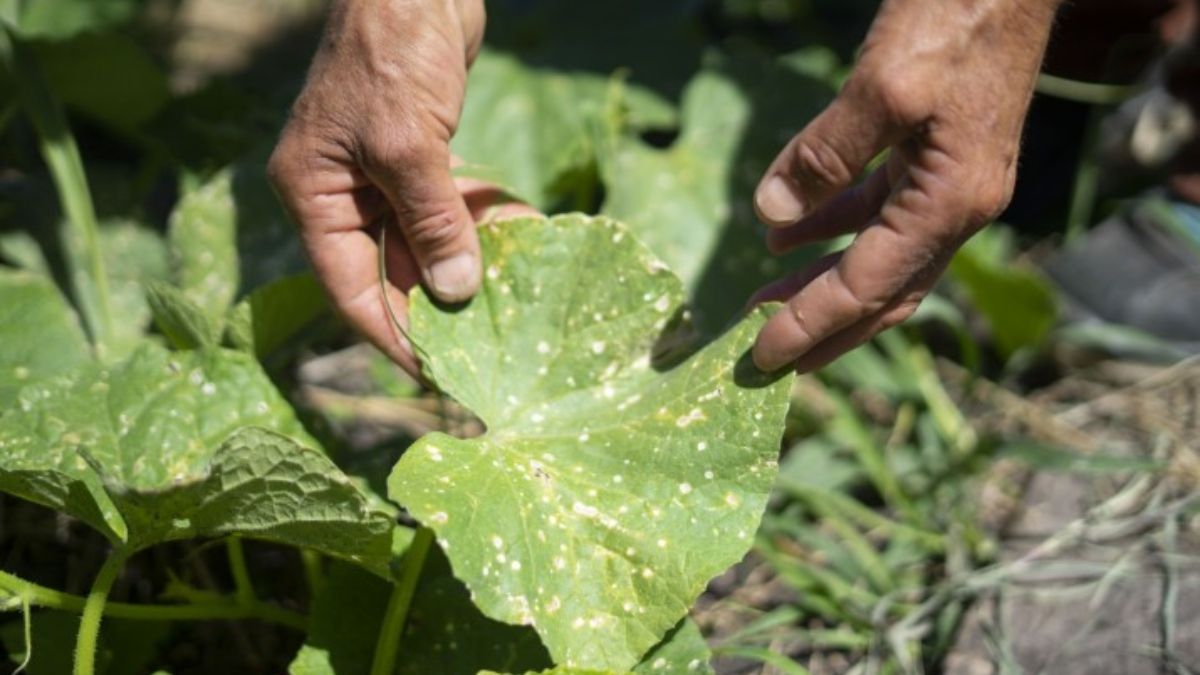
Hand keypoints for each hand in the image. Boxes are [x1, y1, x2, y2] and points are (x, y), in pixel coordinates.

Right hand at [268, 0, 488, 375]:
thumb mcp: (410, 147)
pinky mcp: (417, 152)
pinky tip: (521, 230)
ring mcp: (380, 171)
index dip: (390, 335)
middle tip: (486, 343)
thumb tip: (456, 294)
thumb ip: (432, 223)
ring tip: (512, 295)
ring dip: (467, 261)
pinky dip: (479, 219)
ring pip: (423, 239)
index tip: (435, 374)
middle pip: (388, 269)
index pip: (348, 287)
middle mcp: (341, 190)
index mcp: (314, 193)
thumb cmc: (395, 55)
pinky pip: (447, 205)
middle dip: (438, 301)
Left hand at [750, 0, 1060, 371]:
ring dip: (821, 282)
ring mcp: (951, 186)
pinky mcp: (936, 161)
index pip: (867, 286)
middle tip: (763, 359)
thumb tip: (772, 217)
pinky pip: (878, 214)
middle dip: (822, 328)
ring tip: (762, 300)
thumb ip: (824, 157)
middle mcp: (958, 208)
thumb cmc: (955, 20)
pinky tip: (783, 234)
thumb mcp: (882, 88)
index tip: (759, 357)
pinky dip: (831, 228)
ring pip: (878, 258)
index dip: (809, 323)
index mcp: (950, 203)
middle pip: (882, 293)